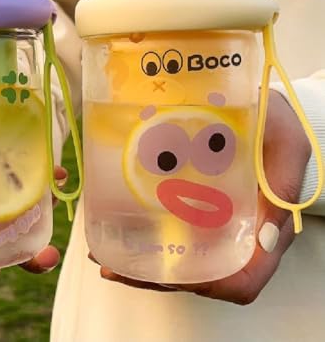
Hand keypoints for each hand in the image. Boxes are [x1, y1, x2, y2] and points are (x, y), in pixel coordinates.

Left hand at [91, 90, 311, 304]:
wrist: (257, 104)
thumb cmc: (274, 121)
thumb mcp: (286, 143)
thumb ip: (283, 180)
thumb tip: (267, 239)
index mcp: (264, 226)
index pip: (242, 278)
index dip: (209, 285)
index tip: (168, 271)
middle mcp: (236, 231)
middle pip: (201, 274)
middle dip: (159, 276)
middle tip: (117, 264)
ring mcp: (211, 218)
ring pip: (179, 255)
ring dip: (143, 262)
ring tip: (104, 253)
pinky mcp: (192, 201)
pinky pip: (168, 225)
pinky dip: (142, 234)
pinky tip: (113, 225)